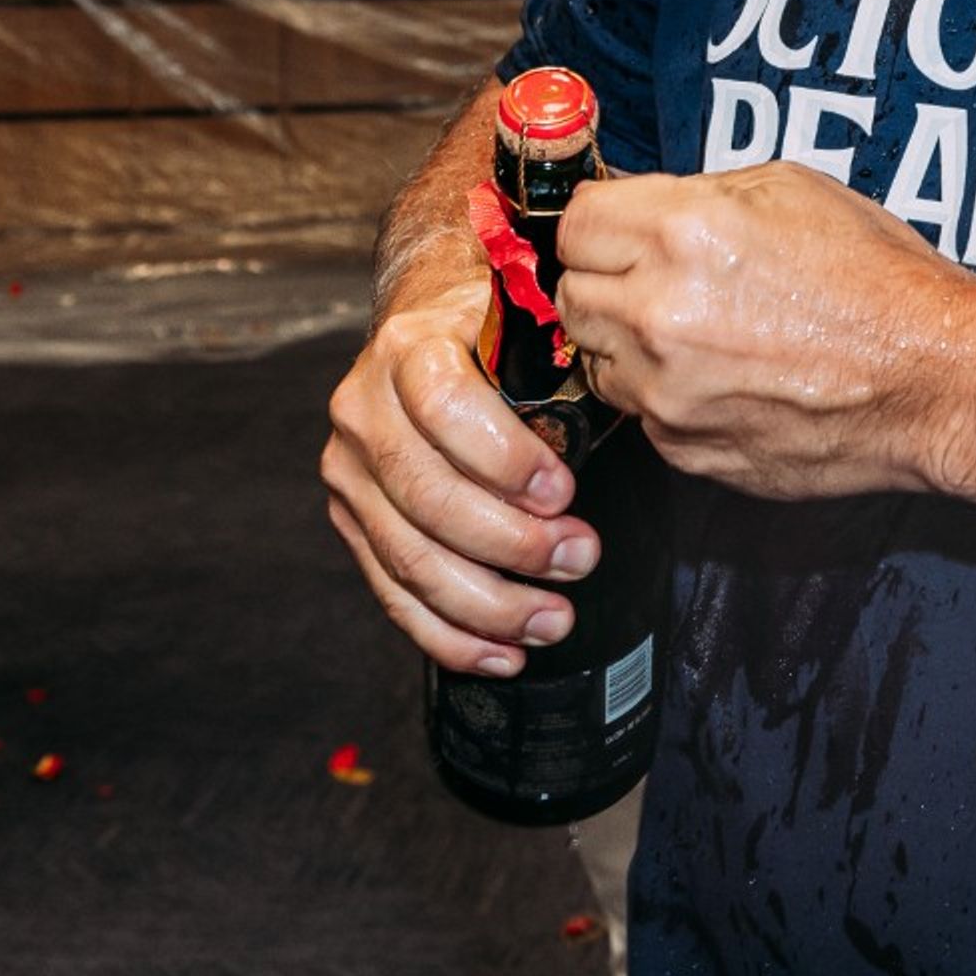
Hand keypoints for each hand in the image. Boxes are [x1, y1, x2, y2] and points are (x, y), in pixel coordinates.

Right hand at [320, 260, 608, 674]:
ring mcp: (349, 473)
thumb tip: (626, 405)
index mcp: (408, 351)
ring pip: (410, 558)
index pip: (447, 408)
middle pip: (428, 498)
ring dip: (488, 604)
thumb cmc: (489, 330)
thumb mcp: (520, 321)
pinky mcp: (349, 522)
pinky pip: (393, 593)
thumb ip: (555, 360)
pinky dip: (449, 635)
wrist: (422, 328)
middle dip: (510, 543)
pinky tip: (502, 654)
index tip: (564, 491)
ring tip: (554, 621)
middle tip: (580, 559)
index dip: (505, 458)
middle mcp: (363, 411)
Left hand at [555, 164, 975, 499]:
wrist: (936, 380)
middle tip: (659, 281)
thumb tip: (638, 210)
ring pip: (596, 360)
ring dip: (628, 343)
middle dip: (607, 281)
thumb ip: (696, 197)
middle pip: (572, 293)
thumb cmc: (878, 278)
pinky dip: (666, 395)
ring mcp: (665, 391)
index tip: (618, 231)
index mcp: (682, 232)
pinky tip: (725, 379)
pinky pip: (639, 413)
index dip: (599, 224)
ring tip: (699, 333)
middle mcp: (658, 312)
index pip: (574, 224)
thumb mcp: (790, 190)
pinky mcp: (681, 448)